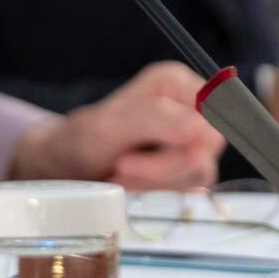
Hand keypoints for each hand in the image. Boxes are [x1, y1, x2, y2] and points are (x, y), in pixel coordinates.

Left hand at [9, 64, 223, 189]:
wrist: (63, 169)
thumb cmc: (80, 140)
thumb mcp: (108, 125)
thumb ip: (153, 119)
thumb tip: (198, 127)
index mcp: (174, 84)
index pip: (215, 112)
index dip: (190, 139)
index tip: (150, 150)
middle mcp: (186, 108)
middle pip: (207, 147)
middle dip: (163, 167)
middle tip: (122, 166)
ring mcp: (186, 141)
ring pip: (199, 173)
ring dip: (155, 182)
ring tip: (120, 172)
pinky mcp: (182, 168)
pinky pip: (187, 189)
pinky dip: (156, 192)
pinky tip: (130, 183)